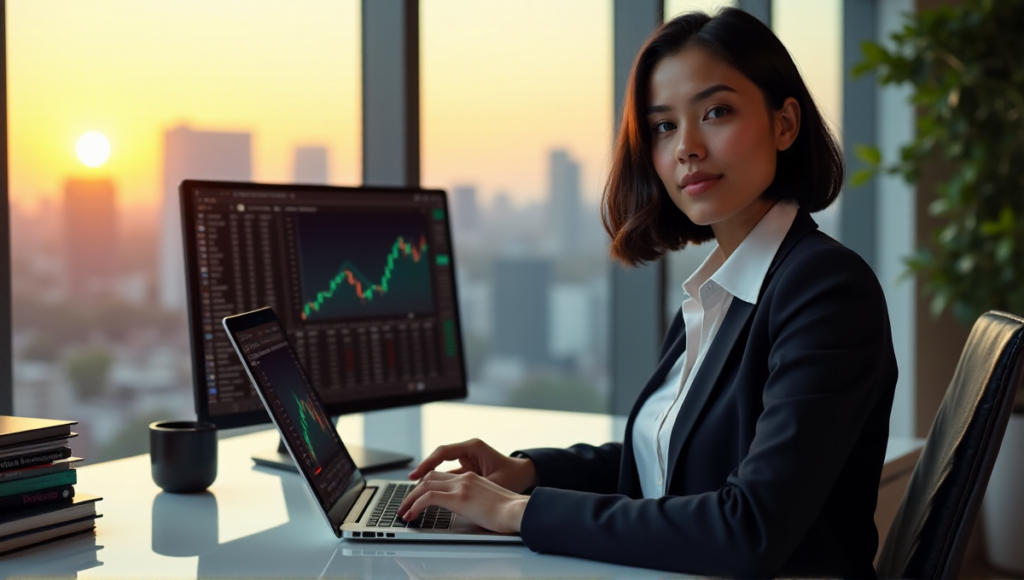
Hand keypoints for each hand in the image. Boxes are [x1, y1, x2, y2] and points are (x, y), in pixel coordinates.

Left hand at [397, 470, 528, 533]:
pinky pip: (428, 498)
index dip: (426, 484)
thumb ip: (476, 501)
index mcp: (472, 478)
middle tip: (405, 504)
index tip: (417, 496)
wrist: (519, 511)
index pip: (441, 476)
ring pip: (425, 485)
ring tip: (403, 511)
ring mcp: (461, 486)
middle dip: (414, 491)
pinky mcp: (458, 498)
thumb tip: (470, 512)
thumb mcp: (489, 501)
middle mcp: (464, 478)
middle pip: (430, 478)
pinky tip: (411, 515)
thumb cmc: (510, 511)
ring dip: (410, 498)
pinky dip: (415, 505)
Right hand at [408, 438, 537, 492]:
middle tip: (410, 484)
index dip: (427, 464)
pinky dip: (439, 481)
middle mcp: (468, 449)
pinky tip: (430, 491)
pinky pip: (448, 472)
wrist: (525, 474)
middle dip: (424, 471)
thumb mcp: (492, 482)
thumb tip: (450, 493)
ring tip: (416, 490)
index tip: (416, 475)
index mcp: (473, 447)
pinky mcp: (468, 466)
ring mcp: (467, 457)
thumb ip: (472, 485)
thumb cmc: (513, 477)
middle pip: (439, 458)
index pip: (443, 452)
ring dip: (430, 476)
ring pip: (442, 465)